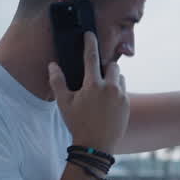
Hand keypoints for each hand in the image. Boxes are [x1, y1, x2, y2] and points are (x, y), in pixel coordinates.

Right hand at [49, 31, 128, 152]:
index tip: (90, 33)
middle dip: (105, 67)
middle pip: (112, 65)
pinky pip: (123, 91)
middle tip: (96, 79)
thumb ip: (58, 82)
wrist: (96, 146)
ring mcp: (121, 96)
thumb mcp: (64, 104)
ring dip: (112, 80)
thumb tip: (52, 65)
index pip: (91, 56)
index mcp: (92, 85)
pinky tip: (107, 105)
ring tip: (102, 94)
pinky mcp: (127, 104)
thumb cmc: (78, 124)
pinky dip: (117, 93)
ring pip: (120, 77)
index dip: (90, 42)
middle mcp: (110, 87)